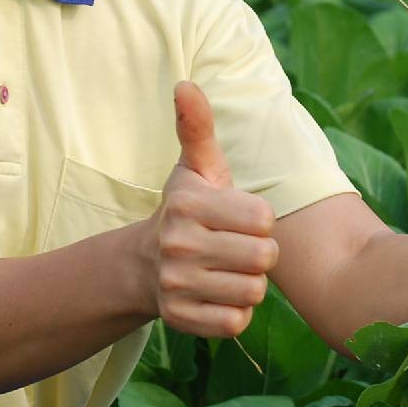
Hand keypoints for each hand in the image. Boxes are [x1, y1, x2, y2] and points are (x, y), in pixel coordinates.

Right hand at [142, 81, 278, 337]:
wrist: (143, 266)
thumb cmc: (186, 210)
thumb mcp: (194, 167)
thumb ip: (198, 126)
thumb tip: (186, 84)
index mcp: (190, 206)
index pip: (264, 220)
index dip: (260, 221)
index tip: (240, 219)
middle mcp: (179, 246)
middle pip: (264, 259)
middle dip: (259, 255)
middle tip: (237, 248)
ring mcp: (176, 285)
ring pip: (253, 292)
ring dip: (249, 284)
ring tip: (227, 271)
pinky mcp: (180, 319)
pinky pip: (236, 322)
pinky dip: (234, 312)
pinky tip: (218, 295)